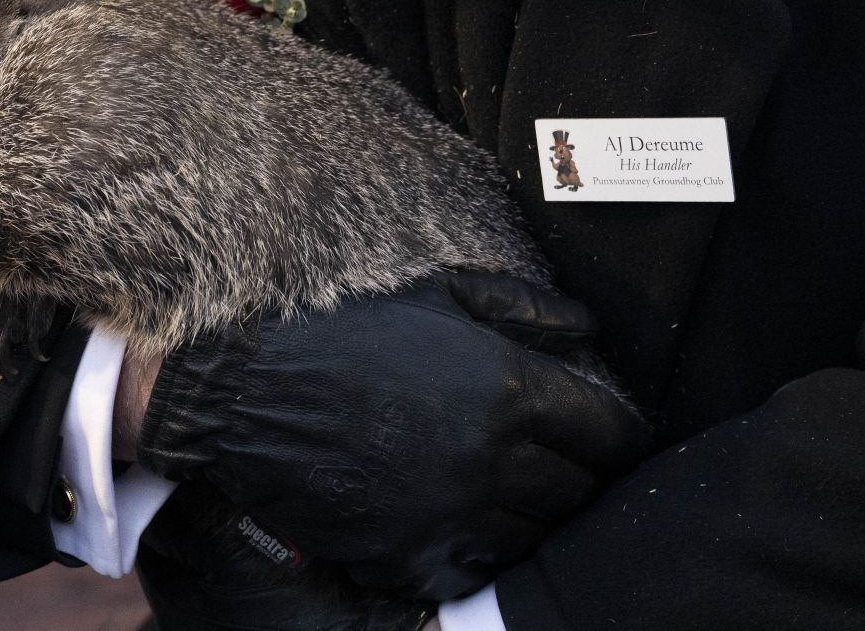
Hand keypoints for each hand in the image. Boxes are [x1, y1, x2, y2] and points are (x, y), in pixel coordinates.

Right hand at [136, 272, 648, 603]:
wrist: (249, 392)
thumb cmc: (345, 334)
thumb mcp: (438, 296)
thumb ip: (522, 307)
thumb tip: (586, 326)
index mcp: (509, 389)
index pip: (611, 436)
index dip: (615, 437)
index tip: (603, 435)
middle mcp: (491, 459)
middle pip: (577, 493)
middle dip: (571, 475)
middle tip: (545, 460)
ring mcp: (452, 516)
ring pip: (532, 537)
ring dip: (525, 514)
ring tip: (496, 486)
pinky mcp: (411, 557)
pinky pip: (475, 568)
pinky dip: (474, 547)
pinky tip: (452, 515)